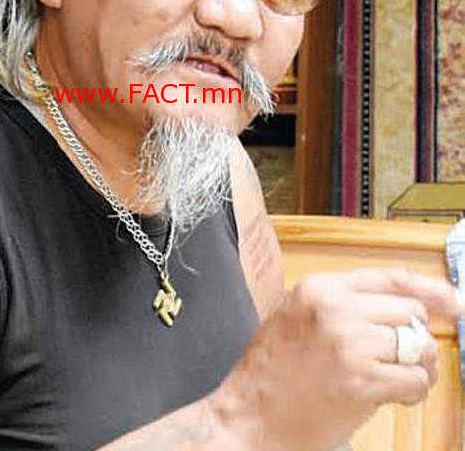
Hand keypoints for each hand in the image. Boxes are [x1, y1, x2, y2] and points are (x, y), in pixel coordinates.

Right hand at [213, 268, 461, 450]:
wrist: (249, 415)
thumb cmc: (271, 371)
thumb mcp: (296, 317)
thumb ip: (340, 305)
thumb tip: (398, 311)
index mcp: (319, 288)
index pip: (389, 278)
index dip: (428, 290)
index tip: (454, 302)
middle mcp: (335, 308)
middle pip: (408, 312)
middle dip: (414, 337)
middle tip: (405, 359)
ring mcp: (349, 344)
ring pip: (417, 346)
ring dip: (417, 367)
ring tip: (397, 381)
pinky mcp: (361, 382)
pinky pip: (415, 380)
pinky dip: (413, 392)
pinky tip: (391, 397)